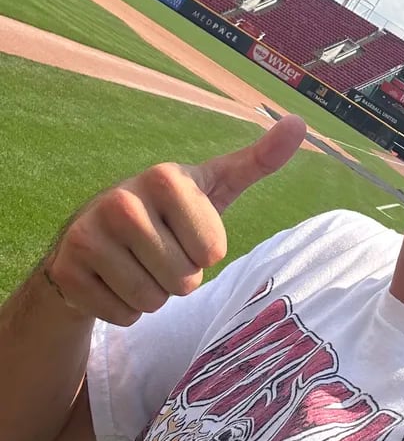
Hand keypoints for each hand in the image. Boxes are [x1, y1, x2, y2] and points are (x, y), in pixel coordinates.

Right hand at [44, 116, 305, 325]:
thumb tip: (300, 124)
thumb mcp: (215, 186)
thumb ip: (259, 160)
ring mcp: (86, 235)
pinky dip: (125, 309)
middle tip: (158, 253)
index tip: (183, 231)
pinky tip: (113, 281)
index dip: (204, 251)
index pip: (212, 251)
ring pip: (152, 300)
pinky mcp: (66, 273)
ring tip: (138, 265)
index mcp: (163, 177)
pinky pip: (123, 316)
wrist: (96, 238)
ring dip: (153, 295)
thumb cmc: (171, 214)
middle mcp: (120, 200)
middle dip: (179, 277)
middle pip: (184, 279)